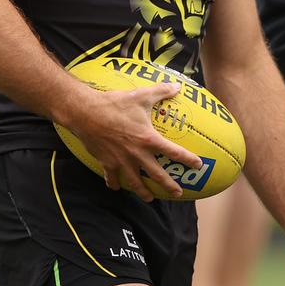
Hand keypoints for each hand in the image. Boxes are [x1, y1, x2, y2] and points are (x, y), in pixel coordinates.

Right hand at [67, 81, 202, 201]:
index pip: (174, 152)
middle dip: (169, 186)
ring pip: (135, 182)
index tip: (198, 165)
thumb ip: (161, 91)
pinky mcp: (106, 163)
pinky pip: (112, 177)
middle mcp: (137, 154)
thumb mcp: (141, 95)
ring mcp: (121, 161)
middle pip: (157, 175)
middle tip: (178, 193)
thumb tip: (178, 86)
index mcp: (148, 139)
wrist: (86, 113)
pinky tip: (117, 187)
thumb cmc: (115, 104)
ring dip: (143, 192)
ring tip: (150, 199)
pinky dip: (115, 183)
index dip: (188, 159)